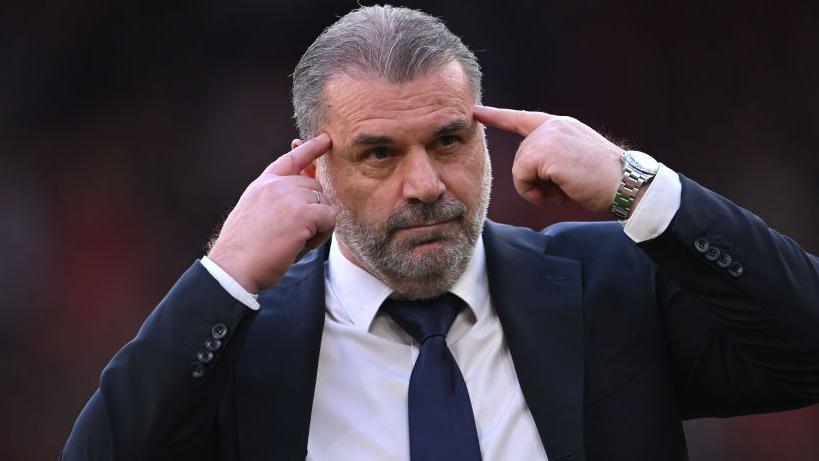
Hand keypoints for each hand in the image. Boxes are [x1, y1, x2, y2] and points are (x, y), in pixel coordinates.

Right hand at [207, 134, 335, 292]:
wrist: (233, 268)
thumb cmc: (245, 250)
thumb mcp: (258, 216)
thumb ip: (278, 200)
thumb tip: (308, 193)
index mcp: (262, 185)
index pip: (291, 160)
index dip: (309, 149)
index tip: (325, 140)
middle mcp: (276, 185)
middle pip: (314, 187)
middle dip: (312, 211)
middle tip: (292, 235)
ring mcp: (289, 196)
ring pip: (323, 203)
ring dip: (316, 225)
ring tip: (293, 242)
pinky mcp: (302, 213)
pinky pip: (329, 218)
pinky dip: (321, 235)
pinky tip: (301, 245)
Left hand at [473, 105, 623, 211]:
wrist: (625, 183)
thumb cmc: (603, 180)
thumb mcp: (574, 159)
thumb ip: (550, 157)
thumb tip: (529, 173)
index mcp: (559, 125)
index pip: (520, 118)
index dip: (496, 116)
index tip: (475, 111)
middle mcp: (552, 126)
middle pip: (520, 158)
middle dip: (535, 180)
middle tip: (562, 187)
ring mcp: (547, 137)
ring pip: (520, 169)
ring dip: (535, 188)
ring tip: (563, 189)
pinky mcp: (544, 152)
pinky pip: (521, 178)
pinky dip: (533, 192)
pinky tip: (556, 193)